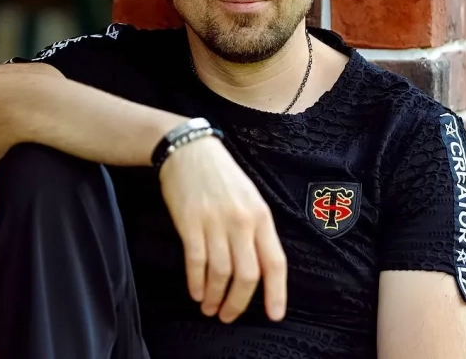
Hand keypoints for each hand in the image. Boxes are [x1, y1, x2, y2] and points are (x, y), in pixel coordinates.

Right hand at [159, 136, 286, 323]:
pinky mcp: (189, 222)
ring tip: (209, 307)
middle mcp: (241, 221)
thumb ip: (256, 229)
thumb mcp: (249, 197)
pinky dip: (196, 281)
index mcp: (261, 216)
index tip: (274, 315)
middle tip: (228, 316)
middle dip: (238, 302)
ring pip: (220, 272)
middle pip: (247, 275)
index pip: (275, 261)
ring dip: (214, 296)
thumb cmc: (221, 175)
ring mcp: (215, 222)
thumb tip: (259, 267)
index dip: (276, 292)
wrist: (189, 149)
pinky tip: (195, 292)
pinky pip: (196, 260)